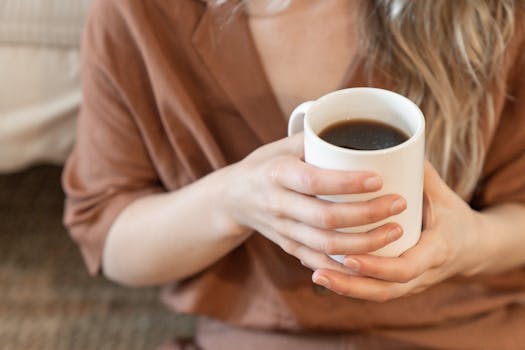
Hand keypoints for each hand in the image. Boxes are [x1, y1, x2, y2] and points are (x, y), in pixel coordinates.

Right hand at [222, 133, 406, 273]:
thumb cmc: (265, 165)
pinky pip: (318, 261)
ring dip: (364, 243)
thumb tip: (354, 126)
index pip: (313, 181)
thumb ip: (314, 139)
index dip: (347, 183)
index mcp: (276, 174)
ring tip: (395, 230)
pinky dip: (346, 266)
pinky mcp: (288, 247)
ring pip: (326, 245)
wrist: (233, 198)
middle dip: (367, 214)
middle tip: (399, 204)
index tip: (379, 178)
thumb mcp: (281, 145)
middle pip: (325, 218)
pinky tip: (373, 259)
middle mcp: (278, 205)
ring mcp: (283, 230)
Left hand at [311, 161, 484, 301]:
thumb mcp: (441, 193)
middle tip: (320, 272)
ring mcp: (412, 284)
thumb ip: (417, 172)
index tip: (349, 256)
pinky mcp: (401, 285)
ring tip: (316, 275)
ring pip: (377, 295)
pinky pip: (375, 291)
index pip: (406, 268)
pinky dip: (351, 286)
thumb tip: (390, 141)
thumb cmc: (453, 215)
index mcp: (436, 251)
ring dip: (345, 288)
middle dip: (351, 285)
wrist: (473, 247)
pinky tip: (324, 273)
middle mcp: (423, 274)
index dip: (376, 266)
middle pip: (385, 291)